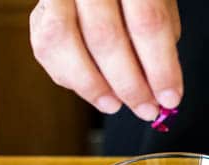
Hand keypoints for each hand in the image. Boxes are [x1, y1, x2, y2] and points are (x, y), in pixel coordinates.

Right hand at [30, 0, 182, 120]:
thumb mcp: (159, 1)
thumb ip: (160, 38)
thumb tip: (159, 89)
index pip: (147, 22)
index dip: (160, 68)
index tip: (170, 99)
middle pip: (105, 37)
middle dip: (129, 85)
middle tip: (147, 109)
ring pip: (65, 42)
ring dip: (93, 86)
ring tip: (115, 105)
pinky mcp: (38, 12)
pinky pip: (46, 49)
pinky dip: (70, 78)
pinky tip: (93, 90)